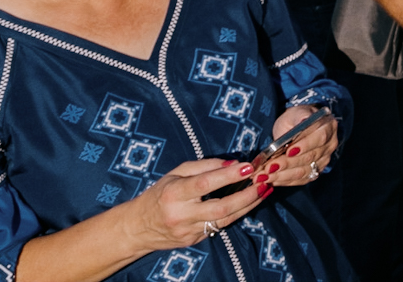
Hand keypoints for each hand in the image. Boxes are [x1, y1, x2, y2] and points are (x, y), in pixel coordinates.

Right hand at [126, 158, 263, 250]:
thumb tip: (232, 163)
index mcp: (173, 194)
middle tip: (264, 181)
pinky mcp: (194, 240)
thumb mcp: (175, 173)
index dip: (228, 176)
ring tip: (265, 190)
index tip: (248, 166)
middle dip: (246, 195)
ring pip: (225, 220)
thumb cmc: (158, 195)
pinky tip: (250, 202)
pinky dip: (237, 213)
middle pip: (220, 208)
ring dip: (248, 205)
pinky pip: (220, 226)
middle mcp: (181, 215)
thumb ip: (203, 166)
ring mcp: (188, 231)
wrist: (137, 229)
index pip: (204, 184)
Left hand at [257, 105, 340, 189]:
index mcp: (328, 126)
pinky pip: (300, 180)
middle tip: (267, 168)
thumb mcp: (296, 113)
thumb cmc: (296, 119)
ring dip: (282, 175)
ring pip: (304, 172)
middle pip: (309, 158)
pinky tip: (271, 179)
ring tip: (264, 176)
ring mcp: (323, 160)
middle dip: (286, 164)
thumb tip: (302, 121)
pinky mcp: (316, 172)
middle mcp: (329, 145)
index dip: (305, 146)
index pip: (320, 138)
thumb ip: (299, 117)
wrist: (297, 127)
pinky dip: (284, 181)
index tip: (287, 151)